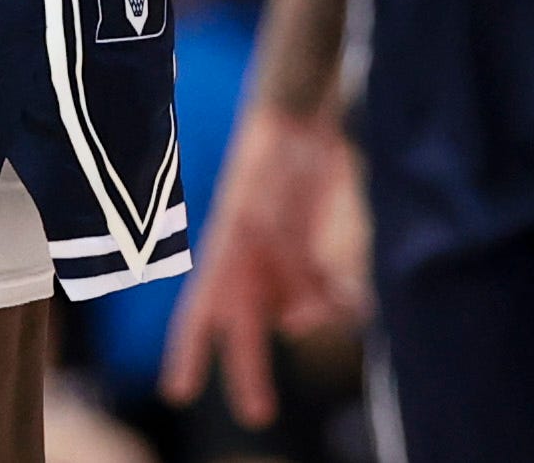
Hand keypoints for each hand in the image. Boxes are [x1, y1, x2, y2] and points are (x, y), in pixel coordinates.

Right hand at [159, 103, 360, 422]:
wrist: (300, 120)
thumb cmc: (268, 161)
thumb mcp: (259, 214)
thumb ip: (273, 270)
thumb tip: (298, 324)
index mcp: (223, 259)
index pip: (197, 316)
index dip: (187, 354)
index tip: (178, 392)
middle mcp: (250, 269)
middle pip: (246, 333)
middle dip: (249, 374)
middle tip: (258, 414)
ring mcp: (281, 264)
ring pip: (297, 313)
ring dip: (316, 317)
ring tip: (339, 298)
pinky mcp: (311, 254)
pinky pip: (327, 292)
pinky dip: (341, 299)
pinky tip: (354, 294)